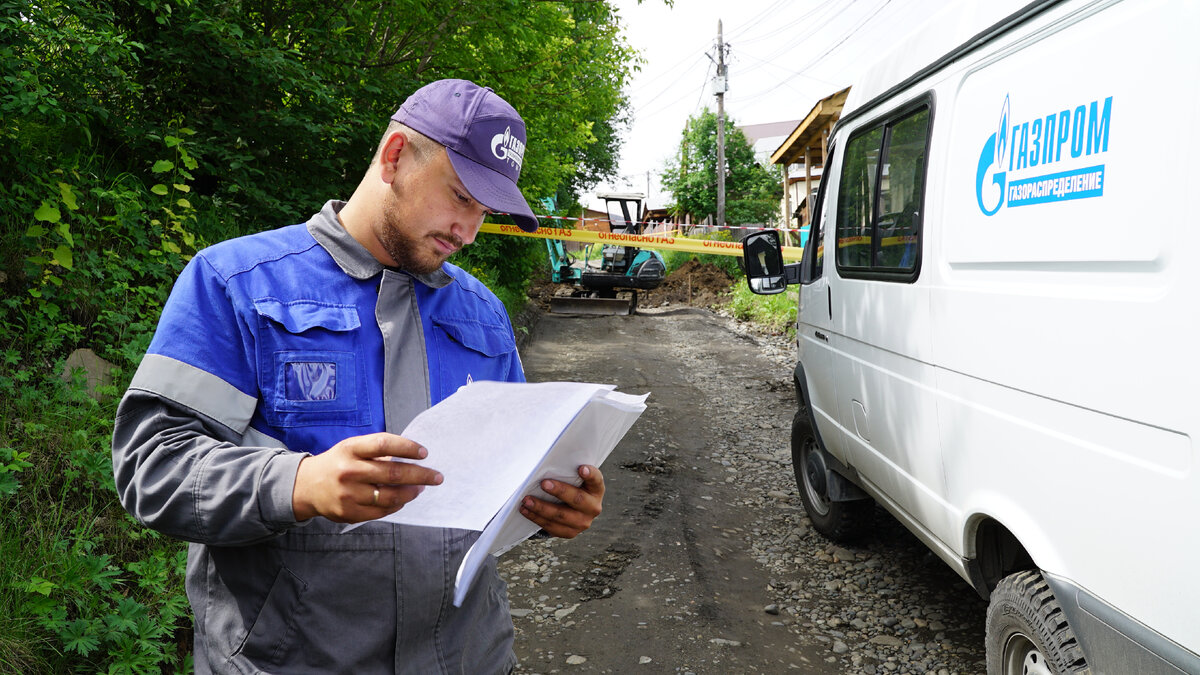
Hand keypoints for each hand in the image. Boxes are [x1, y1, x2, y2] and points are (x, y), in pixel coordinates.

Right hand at [292, 433, 442, 523]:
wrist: (306, 486)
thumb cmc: (338, 463)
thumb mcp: (352, 449)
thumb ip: (378, 452)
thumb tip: (412, 458)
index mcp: (350, 449)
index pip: (384, 444)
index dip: (407, 447)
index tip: (424, 452)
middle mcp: (348, 470)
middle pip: (392, 472)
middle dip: (420, 475)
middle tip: (436, 476)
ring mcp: (348, 494)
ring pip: (390, 495)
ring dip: (411, 492)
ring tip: (421, 488)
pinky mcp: (348, 512)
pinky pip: (381, 510)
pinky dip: (397, 504)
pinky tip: (404, 499)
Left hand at [519, 465, 603, 538]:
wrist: (573, 510)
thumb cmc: (571, 487)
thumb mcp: (574, 479)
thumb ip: (567, 472)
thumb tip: (546, 465)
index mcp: (596, 490)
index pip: (596, 480)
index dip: (590, 475)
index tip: (581, 469)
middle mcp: (593, 507)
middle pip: (577, 499)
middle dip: (559, 491)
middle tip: (543, 484)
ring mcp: (583, 522)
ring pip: (561, 516)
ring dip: (541, 508)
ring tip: (527, 500)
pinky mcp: (570, 532)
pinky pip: (552, 526)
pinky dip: (536, 518)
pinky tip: (526, 510)